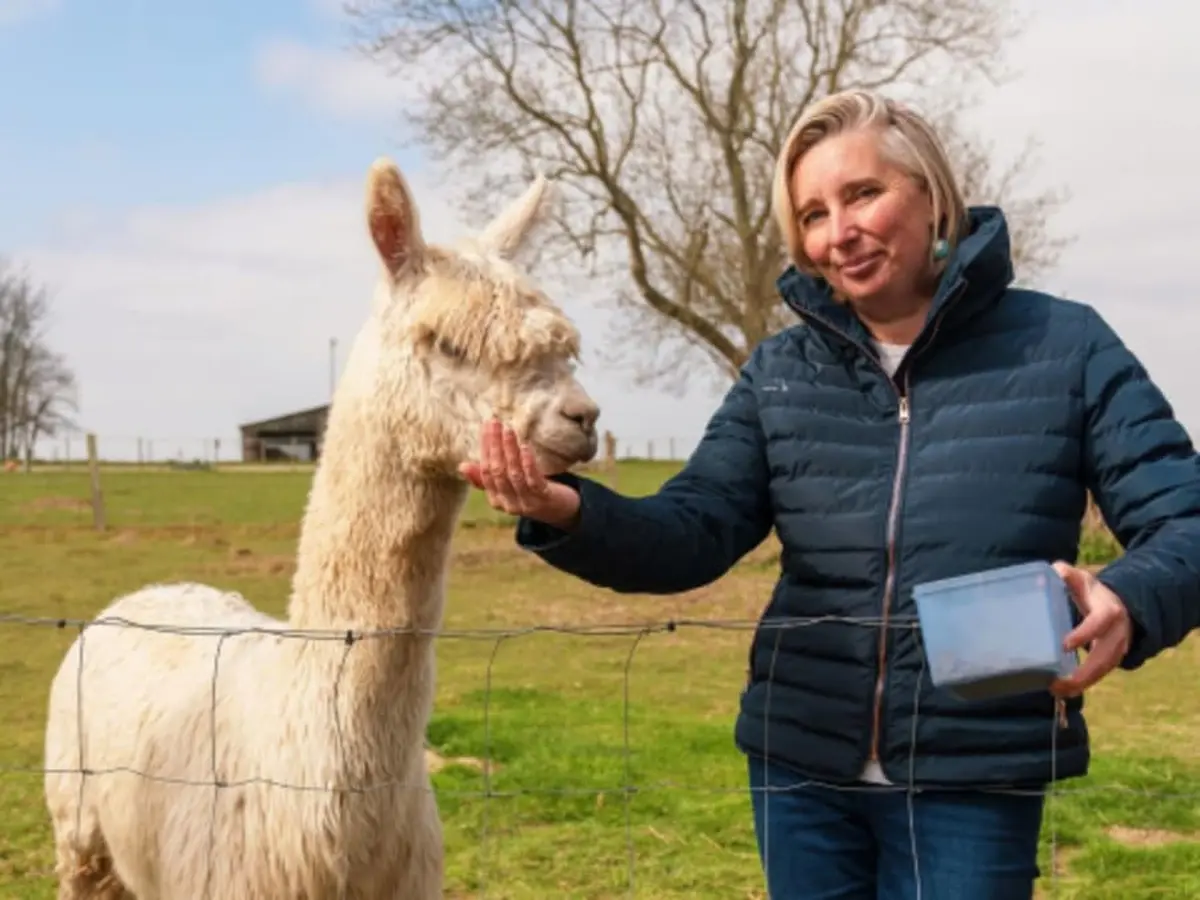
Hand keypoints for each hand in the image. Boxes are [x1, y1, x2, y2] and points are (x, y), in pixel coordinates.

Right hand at [457, 418, 581, 529]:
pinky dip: (527, 463)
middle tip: (496, 423)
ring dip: (510, 451)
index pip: (485, 471)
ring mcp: (526, 502)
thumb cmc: (531, 493)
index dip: (485, 448)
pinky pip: (532, 480)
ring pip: (513, 474)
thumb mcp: (509, 485)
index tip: (486, 426)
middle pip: (497, 471)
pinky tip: (525, 447)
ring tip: (509, 431)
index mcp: (496, 500)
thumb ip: (487, 477)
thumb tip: (462, 466)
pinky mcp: (544, 498)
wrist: (561, 511)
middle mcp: (508, 503)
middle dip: (495, 445)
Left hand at [1049, 561, 1132, 698]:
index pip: (1097, 624)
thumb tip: (1049, 572)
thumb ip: (1064, 573)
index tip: (1064, 645)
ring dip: (1081, 684)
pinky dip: (1084, 685)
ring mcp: (1118, 649)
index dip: (1083, 634)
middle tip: (1058, 682)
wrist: (1118, 604)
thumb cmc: (1090, 590)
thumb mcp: (1080, 578)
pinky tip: (1064, 692)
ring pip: (1103, 671)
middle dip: (1083, 673)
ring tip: (1057, 690)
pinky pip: (1100, 675)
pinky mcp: (1112, 660)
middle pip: (1103, 657)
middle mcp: (1117, 633)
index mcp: (1108, 611)